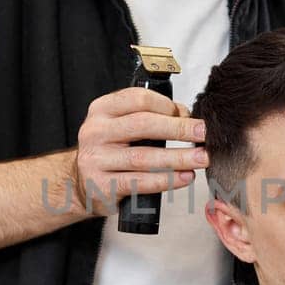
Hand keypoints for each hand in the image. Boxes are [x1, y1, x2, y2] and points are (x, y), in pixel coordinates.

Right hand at [73, 89, 207, 215]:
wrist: (80, 182)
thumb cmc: (110, 150)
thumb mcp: (122, 125)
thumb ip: (149, 116)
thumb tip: (186, 115)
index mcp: (102, 109)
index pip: (139, 99)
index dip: (168, 106)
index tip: (189, 116)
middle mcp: (96, 131)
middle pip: (143, 125)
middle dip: (179, 129)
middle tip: (204, 133)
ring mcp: (97, 159)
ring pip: (143, 156)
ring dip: (178, 157)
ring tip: (201, 158)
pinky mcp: (103, 185)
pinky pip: (140, 182)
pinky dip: (166, 180)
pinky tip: (185, 177)